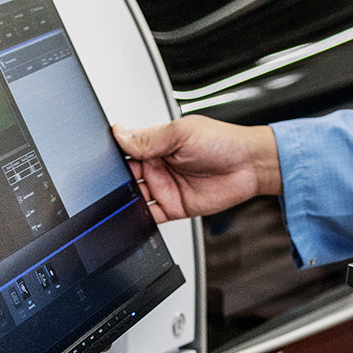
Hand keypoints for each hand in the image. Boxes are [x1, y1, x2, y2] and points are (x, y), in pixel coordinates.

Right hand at [112, 117, 281, 222]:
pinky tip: (131, 216)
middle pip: (124, 176)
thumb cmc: (224, 142)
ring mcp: (164, 187)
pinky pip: (148, 216)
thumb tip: (119, 133)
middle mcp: (157, 166)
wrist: (251, 165)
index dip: (112, 155)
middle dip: (115, 180)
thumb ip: (149, 138)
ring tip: (118, 199)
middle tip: (113, 181)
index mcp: (156, 144)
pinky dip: (137, 218)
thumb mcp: (183, 133)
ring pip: (132, 197)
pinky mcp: (173, 207)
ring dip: (123, 200)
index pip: (124, 150)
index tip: (101, 160)